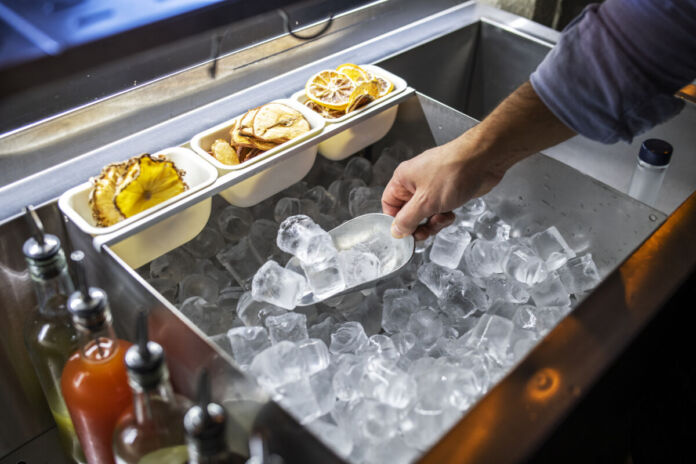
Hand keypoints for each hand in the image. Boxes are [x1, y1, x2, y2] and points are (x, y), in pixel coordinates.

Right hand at [381, 133, 504, 239]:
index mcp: (403, 179)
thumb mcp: (425, 202)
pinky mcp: (447, 192)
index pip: (389, 205)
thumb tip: (396, 231)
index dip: (395, 221)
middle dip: (417, 225)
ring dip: (433, 222)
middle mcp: (415, 182)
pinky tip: (451, 213)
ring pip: (425, 214)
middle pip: (407, 212)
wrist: (484, 161)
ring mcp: (432, 187)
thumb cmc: (454, 172)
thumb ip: (407, 220)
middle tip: (425, 232)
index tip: (404, 234)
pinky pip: (439, 210)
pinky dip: (444, 216)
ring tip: (442, 218)